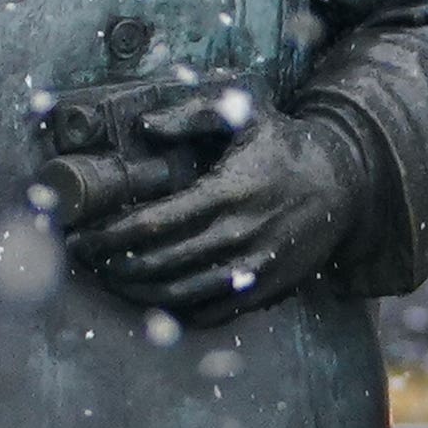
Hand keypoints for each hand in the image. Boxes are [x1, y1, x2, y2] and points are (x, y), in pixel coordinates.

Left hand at [64, 105, 378, 319]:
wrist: (345, 183)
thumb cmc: (285, 146)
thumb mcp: (243, 114)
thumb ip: (191, 116)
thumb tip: (144, 128)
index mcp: (227, 193)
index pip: (152, 225)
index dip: (109, 236)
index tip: (81, 237)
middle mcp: (240, 236)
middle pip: (158, 264)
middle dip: (113, 265)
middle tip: (86, 260)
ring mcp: (254, 269)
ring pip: (179, 294)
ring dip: (136, 292)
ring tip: (111, 279)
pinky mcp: (267, 291)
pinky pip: (211, 313)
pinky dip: (175, 311)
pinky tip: (153, 299)